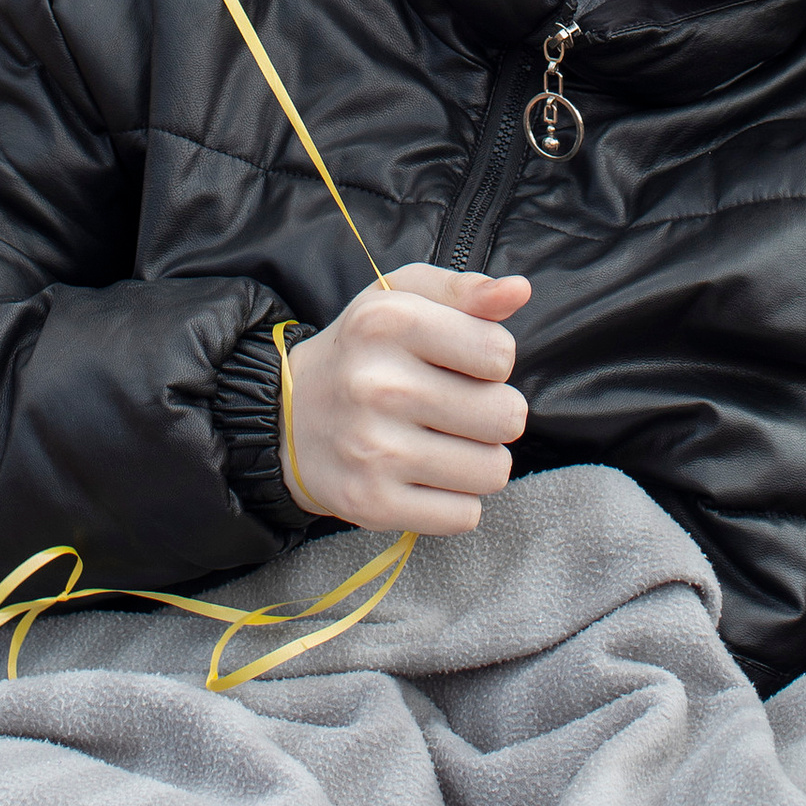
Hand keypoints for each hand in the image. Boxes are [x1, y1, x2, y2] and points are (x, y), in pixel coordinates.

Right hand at [284, 264, 529, 531]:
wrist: (286, 418)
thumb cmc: (361, 352)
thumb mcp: (399, 297)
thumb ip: (464, 289)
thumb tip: (518, 291)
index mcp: (390, 322)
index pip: (500, 353)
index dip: (492, 361)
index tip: (463, 364)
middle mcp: (380, 385)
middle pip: (506, 416)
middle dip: (494, 414)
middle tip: (458, 410)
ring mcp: (374, 449)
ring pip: (493, 471)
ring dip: (479, 461)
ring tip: (445, 444)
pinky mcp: (372, 502)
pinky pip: (465, 515)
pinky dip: (455, 500)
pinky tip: (427, 477)